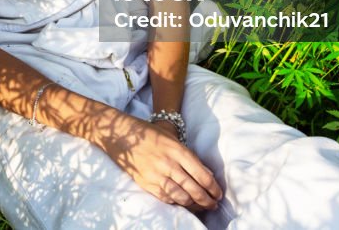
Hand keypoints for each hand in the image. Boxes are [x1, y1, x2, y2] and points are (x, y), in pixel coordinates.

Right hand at [99, 114, 221, 212]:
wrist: (120, 134)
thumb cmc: (148, 133)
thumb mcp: (171, 138)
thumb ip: (189, 156)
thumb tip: (207, 174)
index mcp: (176, 150)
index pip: (201, 174)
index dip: (213, 187)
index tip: (218, 193)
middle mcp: (167, 163)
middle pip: (193, 188)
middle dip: (207, 200)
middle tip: (214, 204)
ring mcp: (155, 175)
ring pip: (181, 197)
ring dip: (194, 204)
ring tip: (201, 206)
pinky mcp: (146, 183)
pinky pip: (166, 198)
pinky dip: (177, 202)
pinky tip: (184, 203)